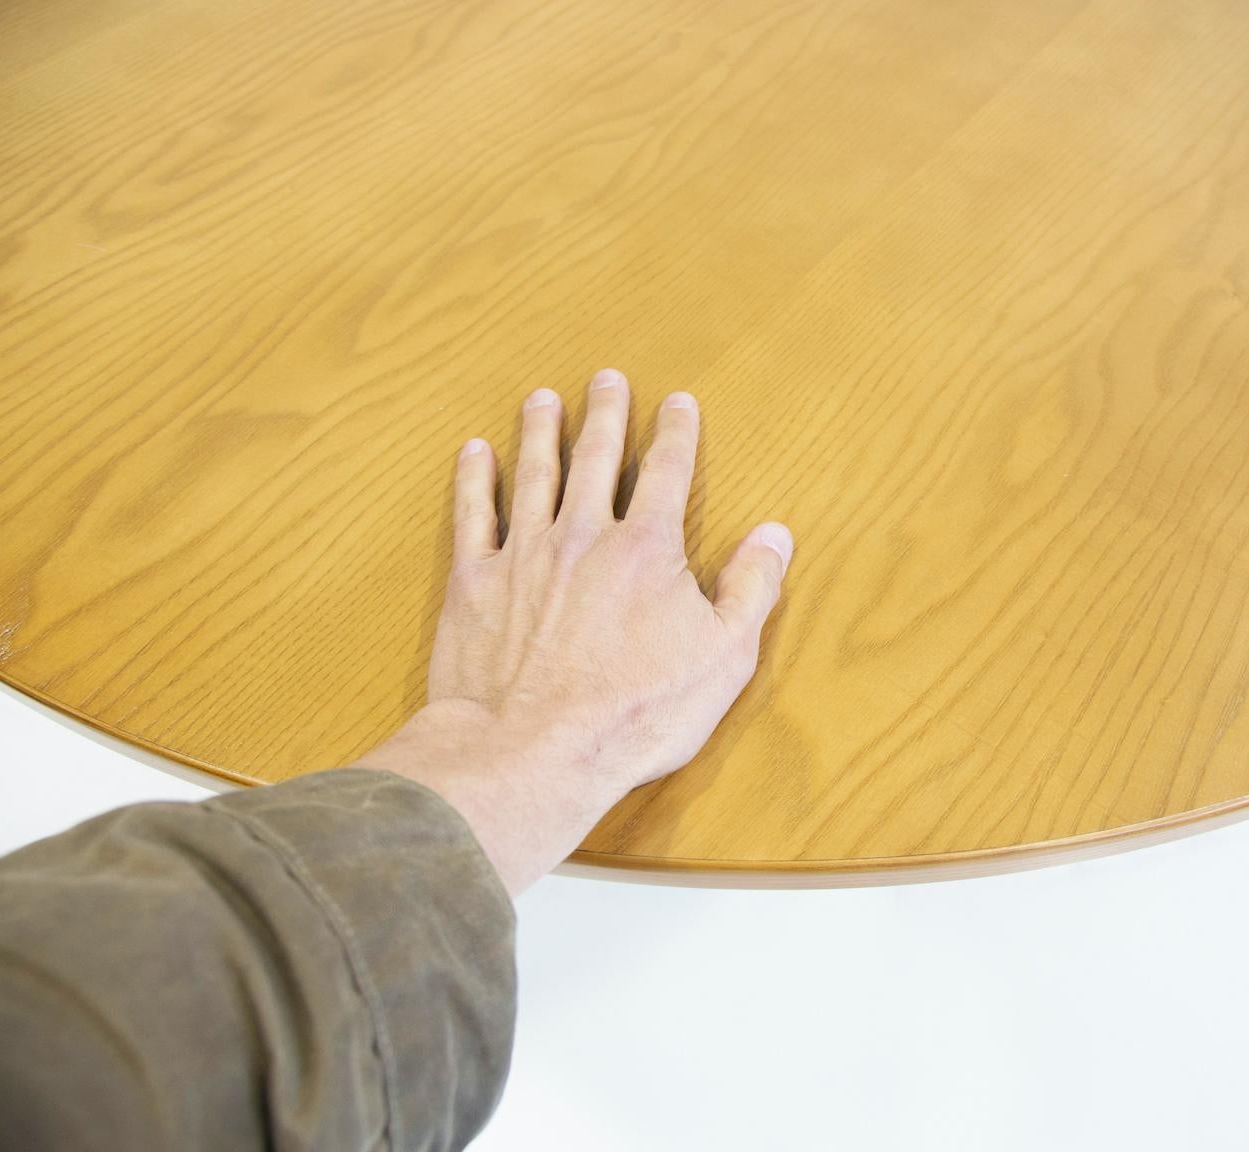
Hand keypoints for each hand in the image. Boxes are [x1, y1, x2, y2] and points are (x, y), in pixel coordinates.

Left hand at [354, 368, 791, 895]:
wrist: (533, 750)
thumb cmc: (635, 713)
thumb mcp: (722, 658)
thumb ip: (751, 589)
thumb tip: (775, 535)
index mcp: (647, 548)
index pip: (668, 473)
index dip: (677, 433)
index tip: (679, 402)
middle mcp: (584, 535)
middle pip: (598, 458)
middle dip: (607, 415)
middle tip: (607, 379)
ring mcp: (525, 554)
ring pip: (534, 474)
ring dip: (540, 432)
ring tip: (543, 400)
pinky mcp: (475, 583)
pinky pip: (473, 515)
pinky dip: (473, 480)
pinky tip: (474, 453)